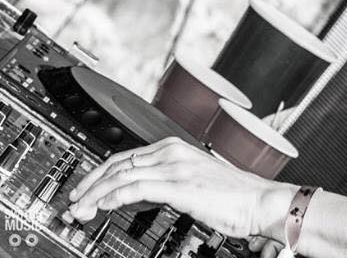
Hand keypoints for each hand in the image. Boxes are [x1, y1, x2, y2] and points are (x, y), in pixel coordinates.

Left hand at [66, 136, 296, 238]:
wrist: (261, 201)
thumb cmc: (236, 196)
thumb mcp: (194, 183)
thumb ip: (165, 182)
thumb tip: (138, 194)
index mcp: (176, 148)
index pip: (126, 156)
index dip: (100, 173)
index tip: (85, 189)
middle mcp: (173, 153)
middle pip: (118, 163)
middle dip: (90, 183)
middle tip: (73, 201)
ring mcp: (175, 167)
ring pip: (121, 175)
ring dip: (94, 193)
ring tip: (80, 209)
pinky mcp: (179, 185)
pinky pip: (135, 188)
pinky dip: (112, 197)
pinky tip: (102, 206)